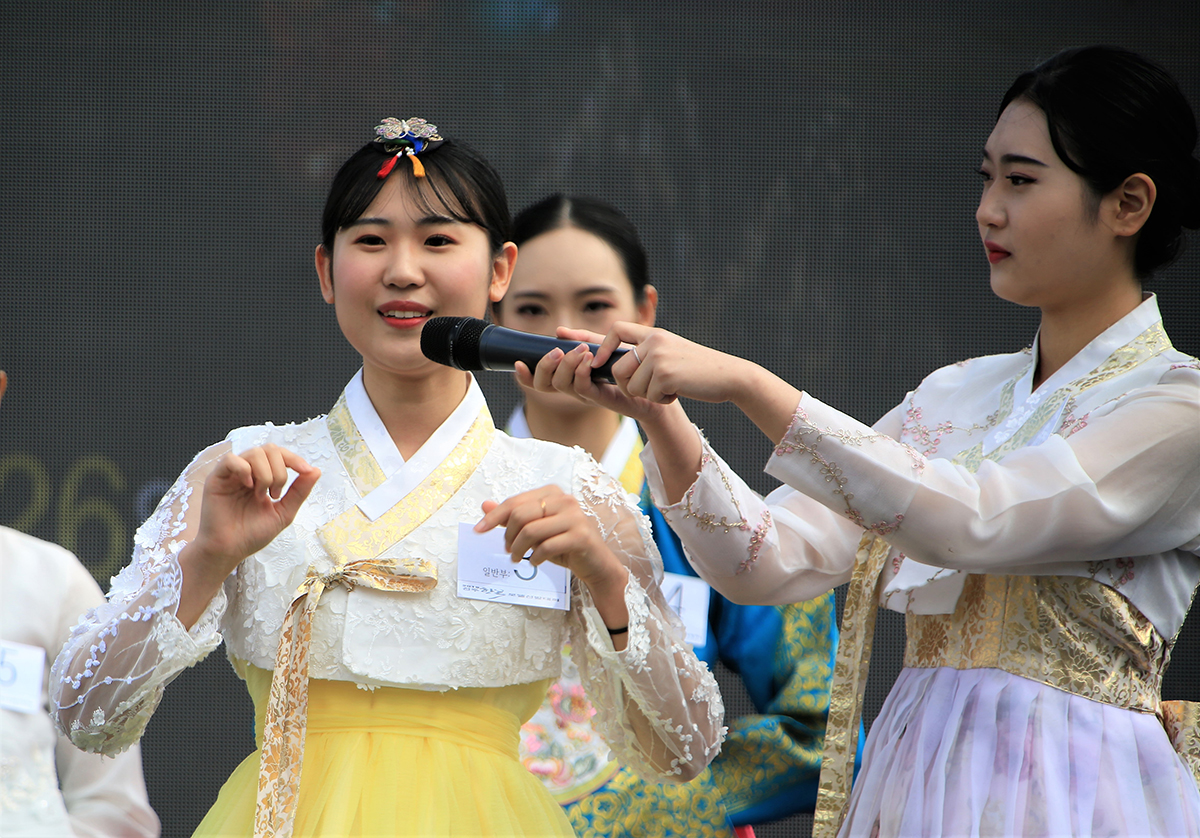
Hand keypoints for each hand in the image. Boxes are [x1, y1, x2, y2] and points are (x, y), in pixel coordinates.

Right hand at [192, 444, 320, 576]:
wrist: (229, 551)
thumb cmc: (252, 534)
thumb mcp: (284, 512)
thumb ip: (299, 491)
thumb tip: (315, 470)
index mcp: (262, 477)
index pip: (279, 454)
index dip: (294, 458)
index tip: (305, 471)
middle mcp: (247, 472)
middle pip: (269, 449)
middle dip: (280, 470)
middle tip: (276, 494)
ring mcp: (231, 474)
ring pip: (254, 452)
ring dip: (265, 474)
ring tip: (262, 495)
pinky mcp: (216, 479)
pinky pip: (230, 460)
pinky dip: (244, 469)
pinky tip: (249, 487)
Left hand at [474, 487, 627, 593]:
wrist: (596, 563)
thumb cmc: (564, 544)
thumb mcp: (536, 530)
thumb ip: (513, 516)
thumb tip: (485, 506)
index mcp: (552, 493)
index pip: (515, 501)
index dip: (494, 516)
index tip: (478, 530)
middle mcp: (565, 500)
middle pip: (520, 514)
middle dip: (508, 536)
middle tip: (508, 550)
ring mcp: (575, 517)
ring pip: (530, 531)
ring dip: (518, 549)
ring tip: (518, 558)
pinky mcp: (581, 536)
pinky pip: (546, 546)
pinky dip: (535, 558)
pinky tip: (535, 561)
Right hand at [516, 329, 663, 421]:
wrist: (652, 385)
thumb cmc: (627, 364)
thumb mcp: (603, 346)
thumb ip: (582, 338)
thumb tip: (559, 331)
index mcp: (568, 377)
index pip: (538, 380)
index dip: (525, 375)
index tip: (517, 362)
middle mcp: (572, 388)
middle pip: (543, 385)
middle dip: (544, 366)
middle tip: (556, 351)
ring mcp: (584, 395)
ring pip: (561, 386)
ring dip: (566, 365)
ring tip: (579, 350)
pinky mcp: (600, 398)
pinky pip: (582, 388)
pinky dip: (581, 371)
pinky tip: (588, 358)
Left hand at [570, 322, 753, 404]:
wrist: (728, 376)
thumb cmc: (698, 370)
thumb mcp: (671, 352)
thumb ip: (647, 352)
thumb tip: (616, 363)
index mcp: (652, 334)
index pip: (616, 330)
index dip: (596, 343)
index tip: (585, 355)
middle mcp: (653, 341)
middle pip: (617, 368)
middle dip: (629, 385)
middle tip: (652, 387)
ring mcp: (659, 356)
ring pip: (631, 385)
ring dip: (647, 394)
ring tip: (669, 388)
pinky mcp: (665, 373)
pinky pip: (648, 395)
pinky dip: (662, 399)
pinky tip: (677, 392)